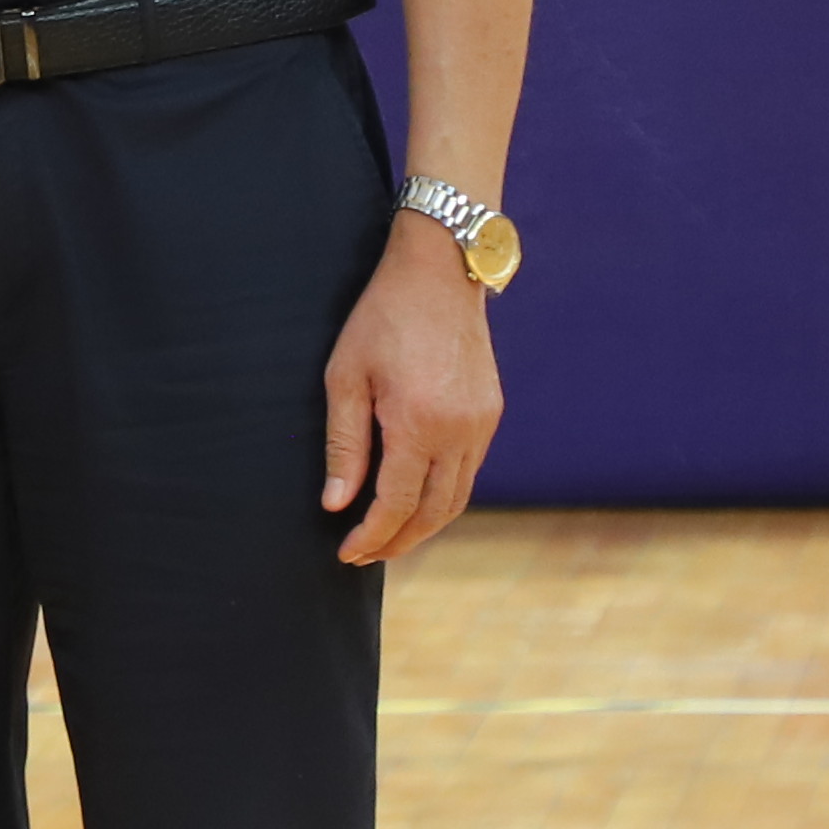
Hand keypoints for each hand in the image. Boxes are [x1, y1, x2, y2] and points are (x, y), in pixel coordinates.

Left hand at [320, 215, 501, 563]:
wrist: (441, 272)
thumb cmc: (383, 318)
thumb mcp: (345, 376)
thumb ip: (344, 445)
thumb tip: (337, 503)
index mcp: (418, 422)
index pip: (396, 504)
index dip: (371, 535)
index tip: (347, 552)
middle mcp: (459, 431)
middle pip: (432, 512)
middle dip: (398, 542)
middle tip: (366, 555)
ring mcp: (482, 424)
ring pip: (456, 497)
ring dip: (424, 525)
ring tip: (389, 537)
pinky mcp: (491, 413)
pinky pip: (469, 472)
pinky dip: (443, 496)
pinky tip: (416, 498)